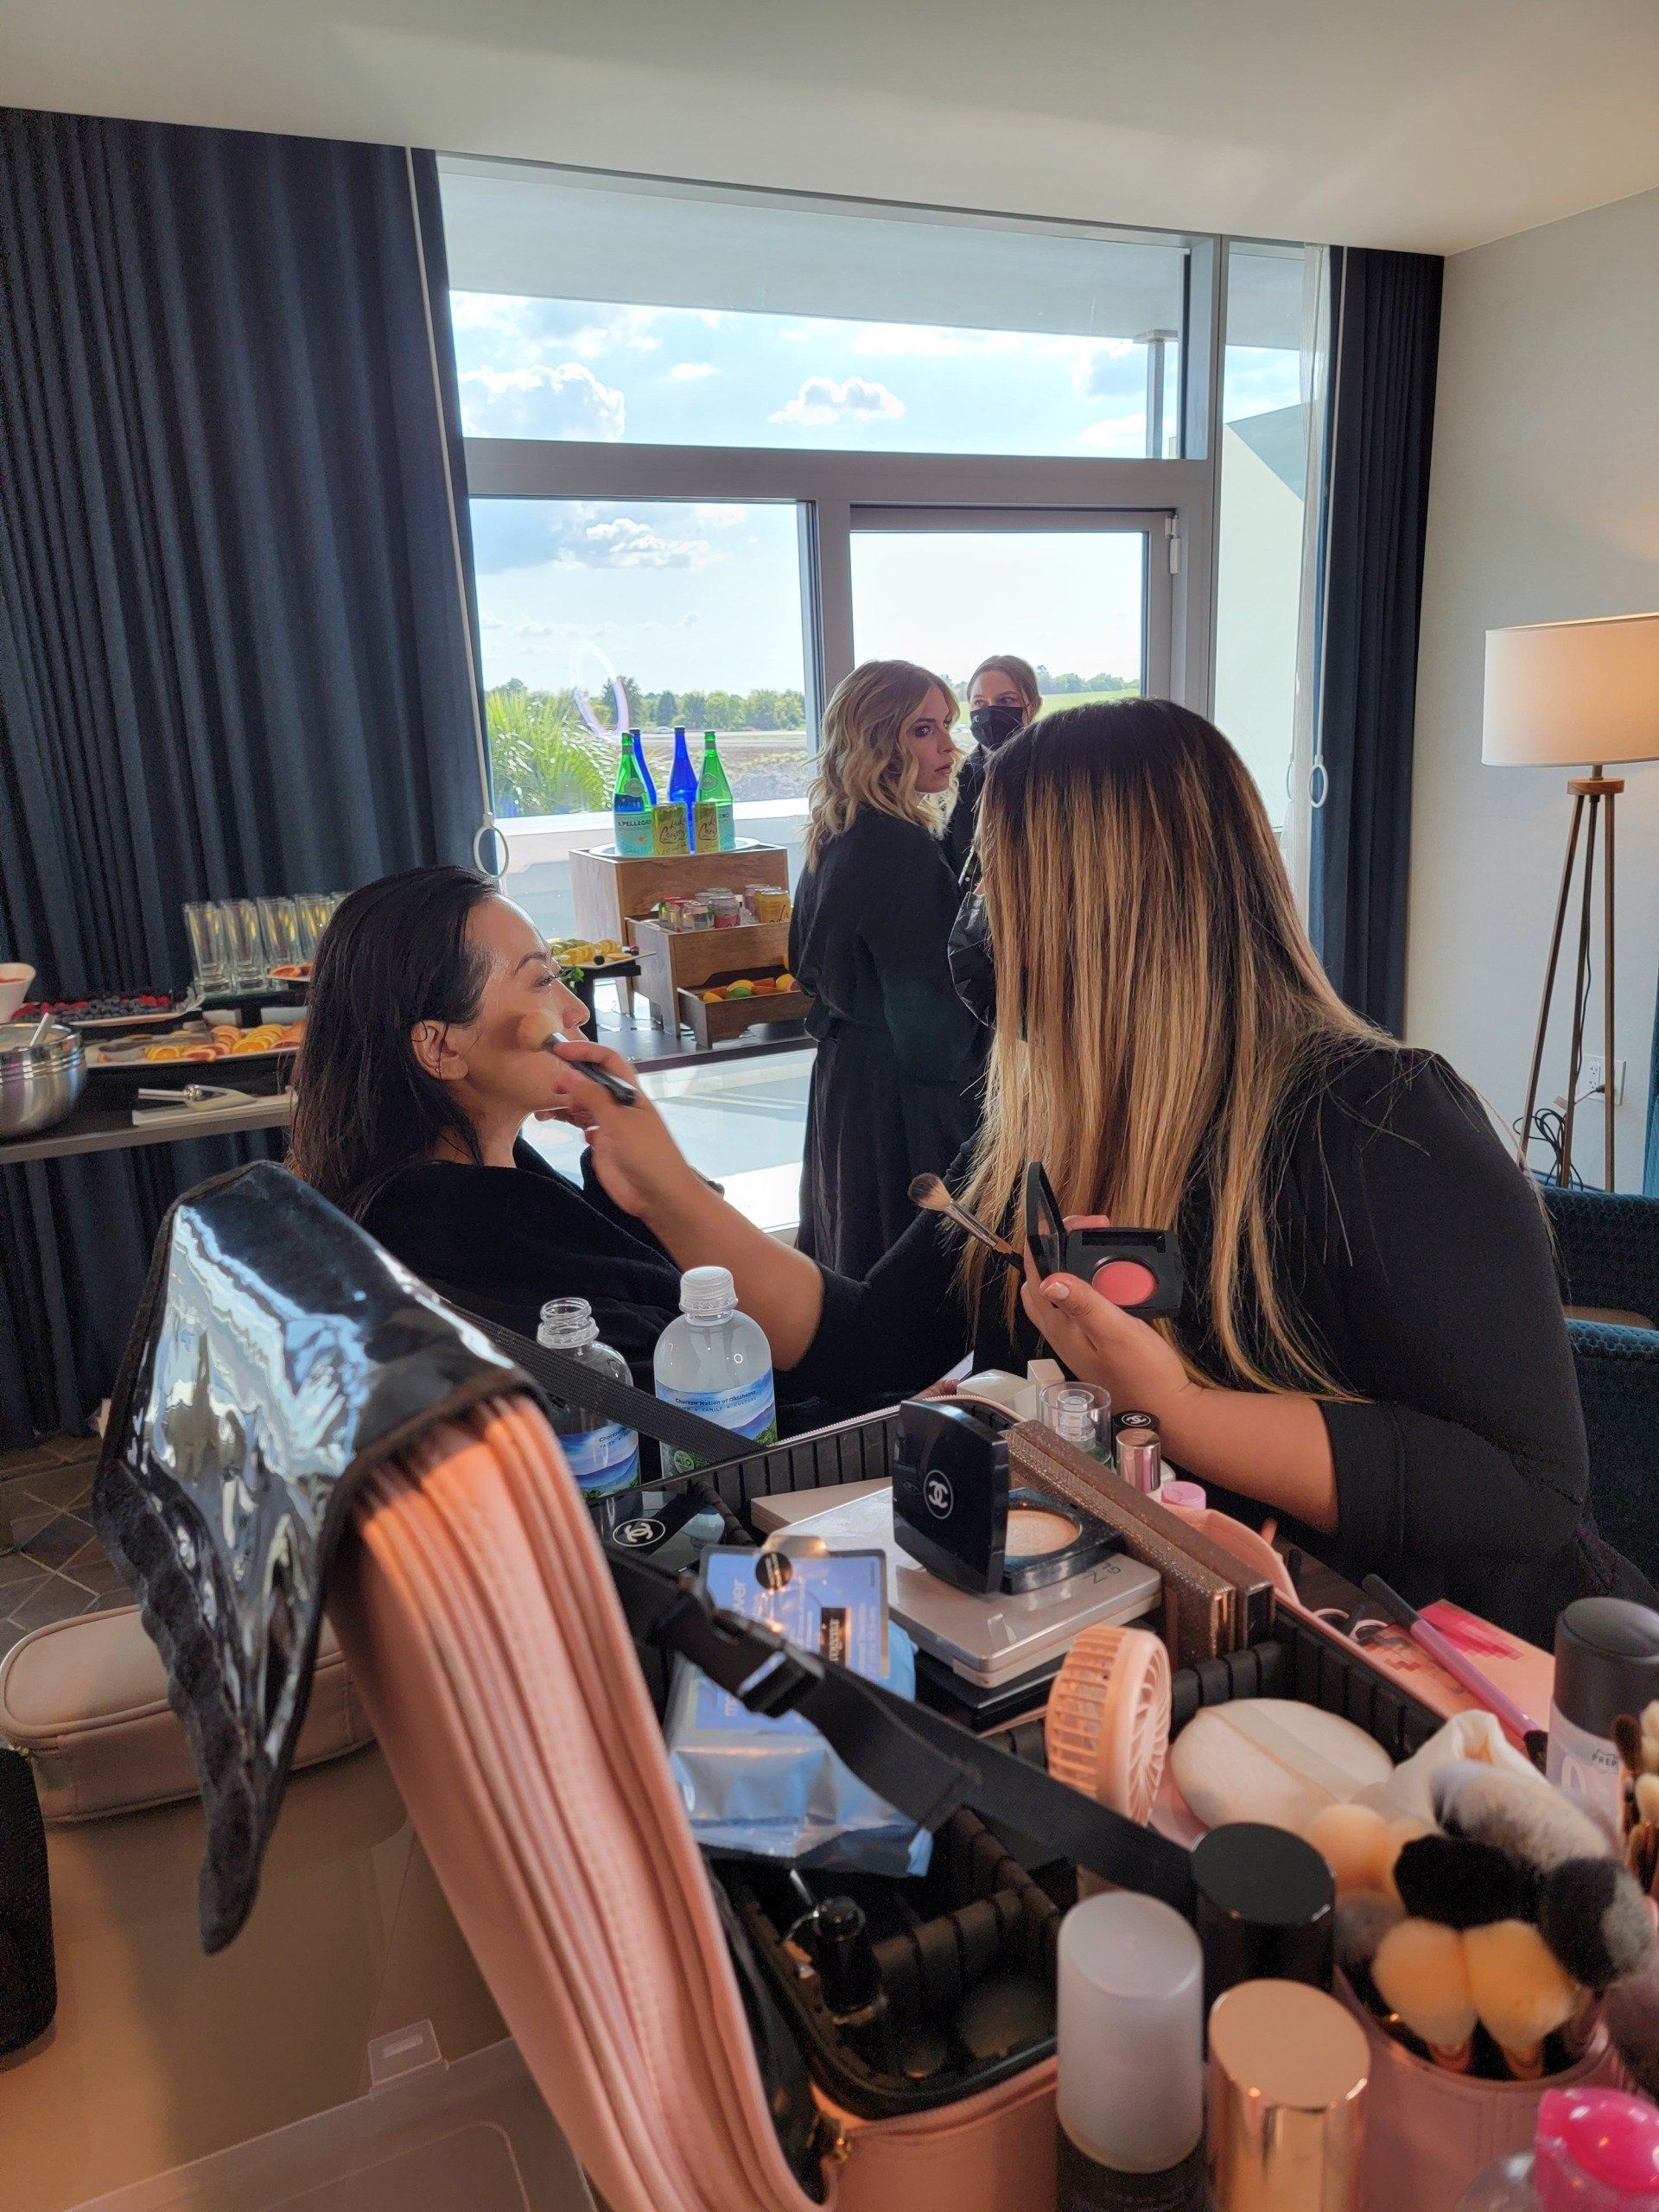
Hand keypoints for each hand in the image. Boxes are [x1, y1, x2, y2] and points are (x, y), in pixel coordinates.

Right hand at [535, 1039, 700, 1221]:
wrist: (659, 1196)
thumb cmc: (647, 1154)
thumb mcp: (618, 1122)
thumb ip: (593, 1098)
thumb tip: (568, 1074)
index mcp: (630, 1093)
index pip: (608, 1061)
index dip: (585, 1051)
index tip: (559, 1049)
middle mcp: (620, 1105)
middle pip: (593, 1082)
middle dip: (571, 1078)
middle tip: (550, 1086)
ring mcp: (611, 1125)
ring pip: (585, 1104)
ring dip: (568, 1101)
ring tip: (550, 1106)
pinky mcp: (603, 1145)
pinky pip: (584, 1126)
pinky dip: (572, 1121)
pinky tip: (563, 1123)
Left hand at [1019, 1213, 1202, 1437]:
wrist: (1166, 1409)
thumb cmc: (1143, 1374)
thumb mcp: (1116, 1332)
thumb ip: (1085, 1304)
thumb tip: (1050, 1279)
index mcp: (1058, 1325)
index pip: (1036, 1271)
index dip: (1046, 1240)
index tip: (1071, 1222)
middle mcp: (1059, 1329)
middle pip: (1042, 1277)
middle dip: (1057, 1247)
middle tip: (1089, 1231)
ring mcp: (1075, 1335)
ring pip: (1060, 1289)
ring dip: (1072, 1263)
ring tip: (1099, 1246)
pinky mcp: (1092, 1339)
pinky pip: (1080, 1302)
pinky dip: (1089, 1282)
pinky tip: (1110, 1278)